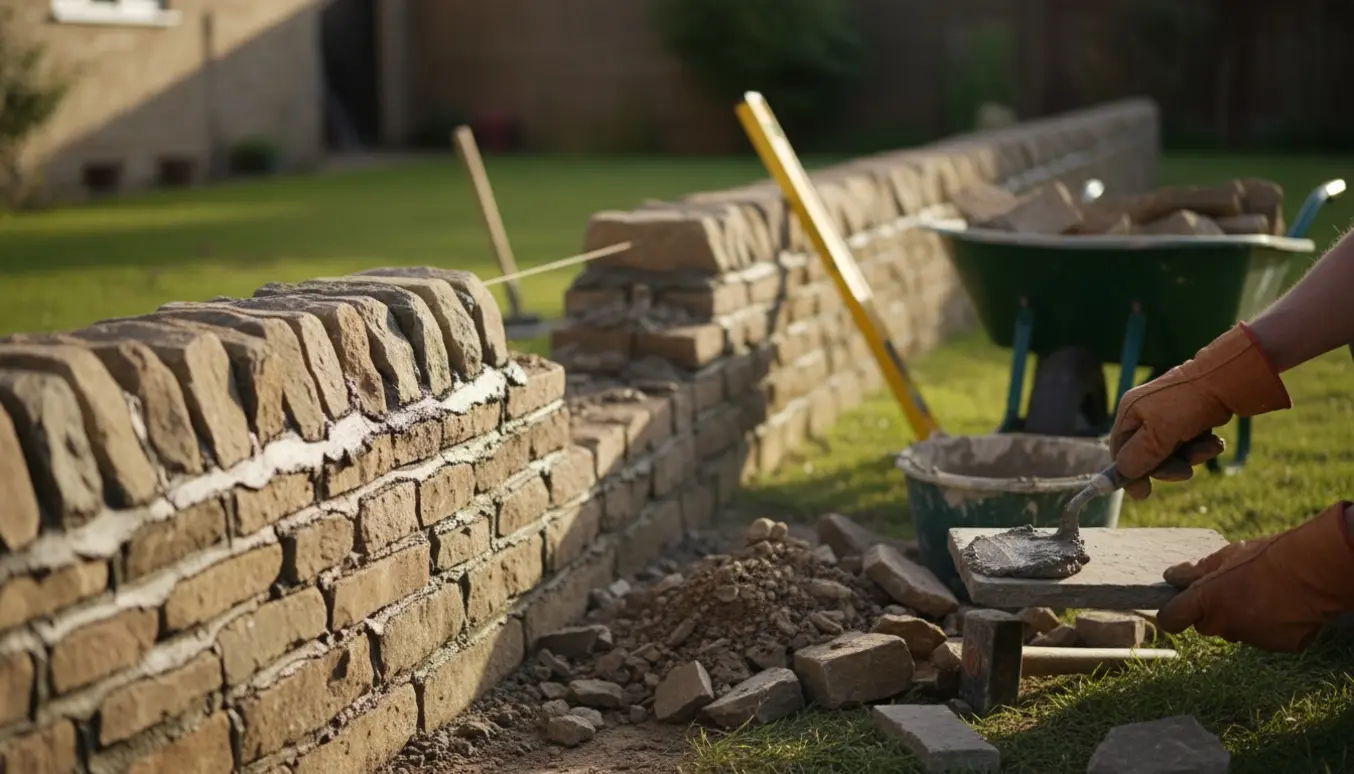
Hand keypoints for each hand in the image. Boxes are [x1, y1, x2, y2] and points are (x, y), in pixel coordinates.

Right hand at [1110, 323, 1289, 499]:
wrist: (1228, 380)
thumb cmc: (1187, 406)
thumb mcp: (1157, 435)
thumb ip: (1136, 458)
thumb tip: (1119, 476)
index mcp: (1130, 412)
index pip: (1120, 451)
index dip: (1129, 474)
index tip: (1143, 494)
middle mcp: (1145, 412)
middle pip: (1148, 454)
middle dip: (1168, 466)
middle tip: (1185, 472)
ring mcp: (1169, 414)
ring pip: (1172, 451)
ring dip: (1191, 456)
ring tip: (1207, 448)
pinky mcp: (1191, 416)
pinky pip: (1190, 442)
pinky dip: (1202, 446)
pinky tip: (1213, 440)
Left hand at [1157, 502, 1353, 651]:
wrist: (1312, 572)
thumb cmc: (1266, 557)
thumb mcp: (1226, 555)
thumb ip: (1196, 570)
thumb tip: (1172, 576)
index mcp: (1206, 601)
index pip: (1172, 619)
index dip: (1172, 615)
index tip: (1176, 611)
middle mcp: (1224, 625)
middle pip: (1207, 625)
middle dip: (1214, 613)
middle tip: (1234, 591)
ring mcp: (1251, 638)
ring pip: (1239, 631)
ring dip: (1244, 618)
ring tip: (1264, 594)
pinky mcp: (1278, 646)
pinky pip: (1268, 637)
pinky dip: (1273, 627)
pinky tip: (1285, 607)